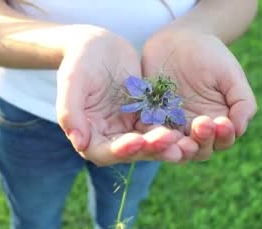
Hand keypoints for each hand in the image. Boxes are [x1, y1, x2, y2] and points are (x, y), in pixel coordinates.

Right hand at [56, 26, 183, 165]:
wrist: (98, 44)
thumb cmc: (79, 61)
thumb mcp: (73, 81)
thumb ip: (70, 111)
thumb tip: (78, 142)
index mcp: (88, 136)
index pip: (104, 152)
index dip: (121, 151)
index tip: (137, 140)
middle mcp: (109, 139)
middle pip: (132, 152)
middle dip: (150, 148)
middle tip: (169, 139)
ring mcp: (129, 130)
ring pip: (150, 144)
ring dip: (166, 144)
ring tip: (183, 140)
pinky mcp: (146, 119)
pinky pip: (162, 127)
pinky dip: (175, 129)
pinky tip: (191, 127)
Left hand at [142, 30, 256, 160]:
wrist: (178, 39)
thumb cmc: (210, 56)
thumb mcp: (231, 75)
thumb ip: (242, 102)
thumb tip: (238, 129)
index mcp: (217, 124)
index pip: (222, 140)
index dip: (223, 136)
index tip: (222, 122)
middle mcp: (193, 131)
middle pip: (199, 150)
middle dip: (201, 141)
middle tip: (200, 124)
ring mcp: (170, 126)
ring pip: (173, 148)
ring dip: (175, 146)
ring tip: (177, 137)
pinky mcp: (149, 119)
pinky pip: (148, 132)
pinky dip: (151, 135)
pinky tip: (153, 131)